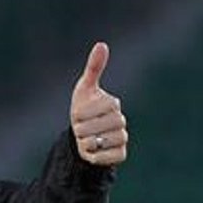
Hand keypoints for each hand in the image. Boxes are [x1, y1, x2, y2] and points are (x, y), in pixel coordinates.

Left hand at [70, 42, 127, 166]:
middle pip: (95, 127)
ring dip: (85, 143)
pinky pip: (106, 158)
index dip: (80, 114)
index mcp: (113, 104)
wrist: (83, 135)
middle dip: (81, 129)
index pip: (94, 109)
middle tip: (81, 129)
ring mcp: (123, 138)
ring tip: (86, 139)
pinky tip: (92, 151)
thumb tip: (102, 44)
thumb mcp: (85, 89)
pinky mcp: (121, 155)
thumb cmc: (83, 109)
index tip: (79, 114)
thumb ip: (94, 68)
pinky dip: (94, 156)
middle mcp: (121, 121)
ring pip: (99, 142)